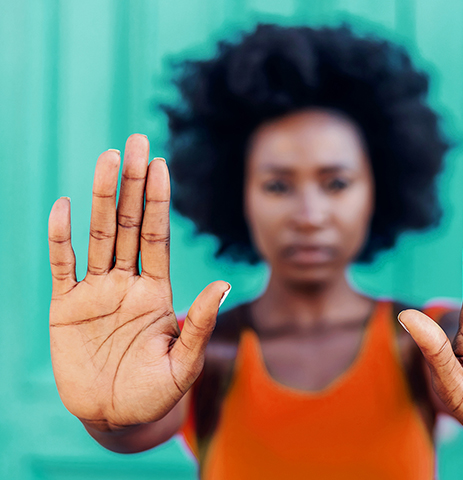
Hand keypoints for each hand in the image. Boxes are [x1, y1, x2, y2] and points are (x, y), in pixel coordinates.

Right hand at [48, 134, 228, 431]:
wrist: (119, 417)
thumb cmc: (157, 393)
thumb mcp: (184, 362)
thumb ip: (199, 323)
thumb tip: (223, 284)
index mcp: (157, 290)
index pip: (157, 236)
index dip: (159, 201)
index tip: (162, 165)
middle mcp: (127, 283)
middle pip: (130, 224)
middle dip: (133, 184)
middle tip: (137, 141)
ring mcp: (96, 292)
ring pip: (99, 235)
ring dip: (103, 197)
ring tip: (109, 158)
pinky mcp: (66, 308)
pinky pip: (63, 266)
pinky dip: (61, 239)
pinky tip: (66, 206)